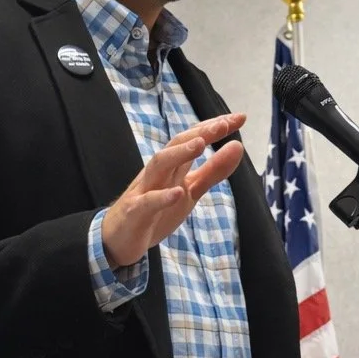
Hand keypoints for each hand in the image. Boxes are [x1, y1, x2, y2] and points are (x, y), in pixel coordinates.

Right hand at [101, 114, 245, 267]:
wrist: (118, 239)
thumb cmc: (155, 212)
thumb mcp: (190, 191)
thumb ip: (213, 171)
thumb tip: (237, 146)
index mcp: (172, 166)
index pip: (193, 139)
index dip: (215, 128)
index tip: (240, 118)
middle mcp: (158, 173)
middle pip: (176, 145)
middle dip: (199, 133)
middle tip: (223, 124)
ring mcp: (144, 190)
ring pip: (158, 165)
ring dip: (178, 153)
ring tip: (200, 144)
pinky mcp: (135, 212)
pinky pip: (147, 202)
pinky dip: (162, 197)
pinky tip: (178, 193)